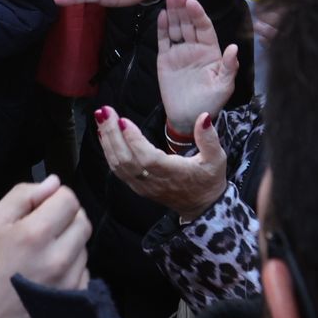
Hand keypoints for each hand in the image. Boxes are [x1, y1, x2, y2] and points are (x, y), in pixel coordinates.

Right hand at [0, 177, 90, 317]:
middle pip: (82, 220)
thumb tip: (53, 183)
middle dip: (65, 219)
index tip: (41, 209)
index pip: (69, 199)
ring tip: (43, 255)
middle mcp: (59, 256)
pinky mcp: (76, 298)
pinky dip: (72, 267)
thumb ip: (22, 195)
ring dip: (69, 243)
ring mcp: (70, 280)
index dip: (55, 198)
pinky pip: (84, 270)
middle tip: (42, 230)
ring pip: (84, 245)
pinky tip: (49, 274)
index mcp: (35, 234)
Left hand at [94, 107, 227, 221]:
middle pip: (127, 160)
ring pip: (118, 165)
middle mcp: (154, 182)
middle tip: (105, 111)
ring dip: (107, 141)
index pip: (148, 159)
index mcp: (174, 174)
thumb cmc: (208, 179)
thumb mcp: (216, 159)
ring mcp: (142, 186)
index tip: (123, 121)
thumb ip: (209, 138)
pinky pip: (118, 169)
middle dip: (113, 135)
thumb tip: (203, 117)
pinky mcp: (136, 186)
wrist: (201, 206)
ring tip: (101, 118)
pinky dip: (108, 151)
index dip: (134, 141)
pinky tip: (104, 134)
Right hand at [155, 0, 236, 135]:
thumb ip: (229, 67)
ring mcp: (179, 52)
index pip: (204, 27)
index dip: (198, 14)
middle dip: (183, 6)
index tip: (192, 2)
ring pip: (176, 27)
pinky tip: (162, 15)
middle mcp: (195, 47)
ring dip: (173, 11)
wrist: (188, 118)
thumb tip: (234, 48)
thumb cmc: (210, 102)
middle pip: (189, 22)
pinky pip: (163, 40)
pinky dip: (162, 27)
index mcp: (211, 51)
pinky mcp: (165, 59)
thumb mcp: (224, 86)